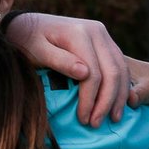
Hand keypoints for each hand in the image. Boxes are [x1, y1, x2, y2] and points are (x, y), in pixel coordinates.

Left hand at [3, 13, 129, 125]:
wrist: (27, 24)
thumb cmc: (26, 40)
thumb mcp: (36, 50)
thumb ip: (59, 61)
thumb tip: (85, 74)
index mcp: (80, 33)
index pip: (93, 73)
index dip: (90, 99)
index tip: (83, 120)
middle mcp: (97, 31)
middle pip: (112, 71)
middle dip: (107, 101)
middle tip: (96, 124)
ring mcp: (103, 36)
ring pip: (121, 69)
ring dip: (119, 96)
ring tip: (113, 119)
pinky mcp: (105, 42)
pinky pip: (120, 66)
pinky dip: (121, 86)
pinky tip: (115, 104)